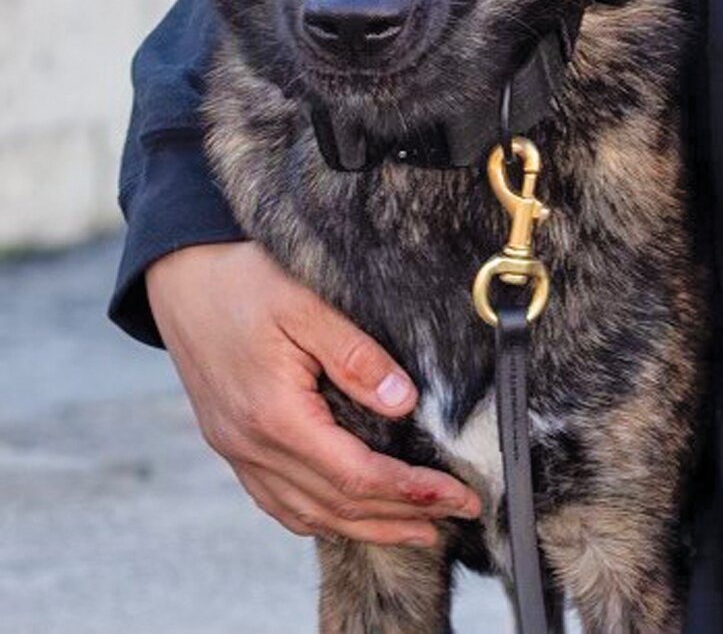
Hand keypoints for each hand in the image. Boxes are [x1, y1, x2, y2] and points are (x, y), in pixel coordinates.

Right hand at [147, 241, 482, 545]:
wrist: (181, 276)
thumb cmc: (244, 280)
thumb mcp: (306, 303)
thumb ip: (355, 355)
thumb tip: (402, 400)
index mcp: (274, 415)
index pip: (356, 475)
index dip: (412, 491)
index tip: (457, 496)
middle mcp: (251, 446)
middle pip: (337, 506)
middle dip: (401, 518)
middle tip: (456, 519)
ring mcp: (237, 450)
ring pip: (307, 512)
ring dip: (365, 527)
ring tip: (416, 530)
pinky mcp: (232, 443)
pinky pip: (278, 501)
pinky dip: (320, 516)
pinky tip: (349, 515)